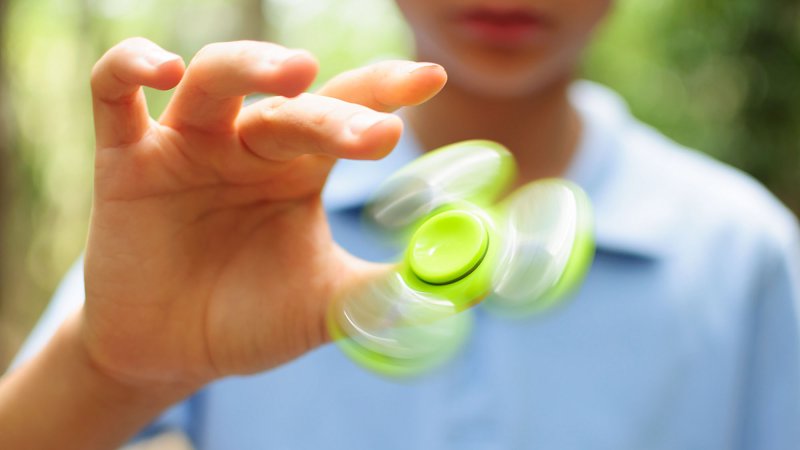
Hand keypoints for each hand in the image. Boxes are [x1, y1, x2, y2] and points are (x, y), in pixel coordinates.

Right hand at [82, 37, 446, 390]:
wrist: (171, 352)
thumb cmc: (250, 320)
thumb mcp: (326, 307)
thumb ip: (386, 291)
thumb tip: (466, 289)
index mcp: (301, 168)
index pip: (348, 109)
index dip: (386, 90)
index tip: (430, 78)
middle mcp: (249, 144)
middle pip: (294, 105)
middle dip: (334, 113)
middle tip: (374, 132)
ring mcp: (187, 145)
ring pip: (217, 80)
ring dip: (252, 66)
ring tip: (295, 73)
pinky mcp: (124, 159)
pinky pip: (114, 94)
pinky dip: (132, 68)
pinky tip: (165, 70)